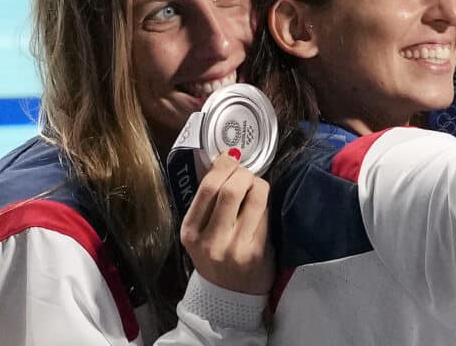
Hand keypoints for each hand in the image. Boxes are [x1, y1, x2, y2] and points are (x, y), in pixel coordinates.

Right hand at [179, 153, 273, 294]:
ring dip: (258, 183)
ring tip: (255, 186)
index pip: (207, 188)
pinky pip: (265, 213)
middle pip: (230, 189)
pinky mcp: (256, 252)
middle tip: (246, 173)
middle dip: (243, 172)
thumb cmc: (216, 256)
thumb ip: (209, 202)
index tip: (230, 159)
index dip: (223, 166)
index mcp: (190, 232)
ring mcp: (234, 247)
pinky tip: (261, 205)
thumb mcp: (201, 233)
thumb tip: (226, 160)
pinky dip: (265, 202)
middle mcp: (210, 240)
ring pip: (254, 196)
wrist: (229, 297)